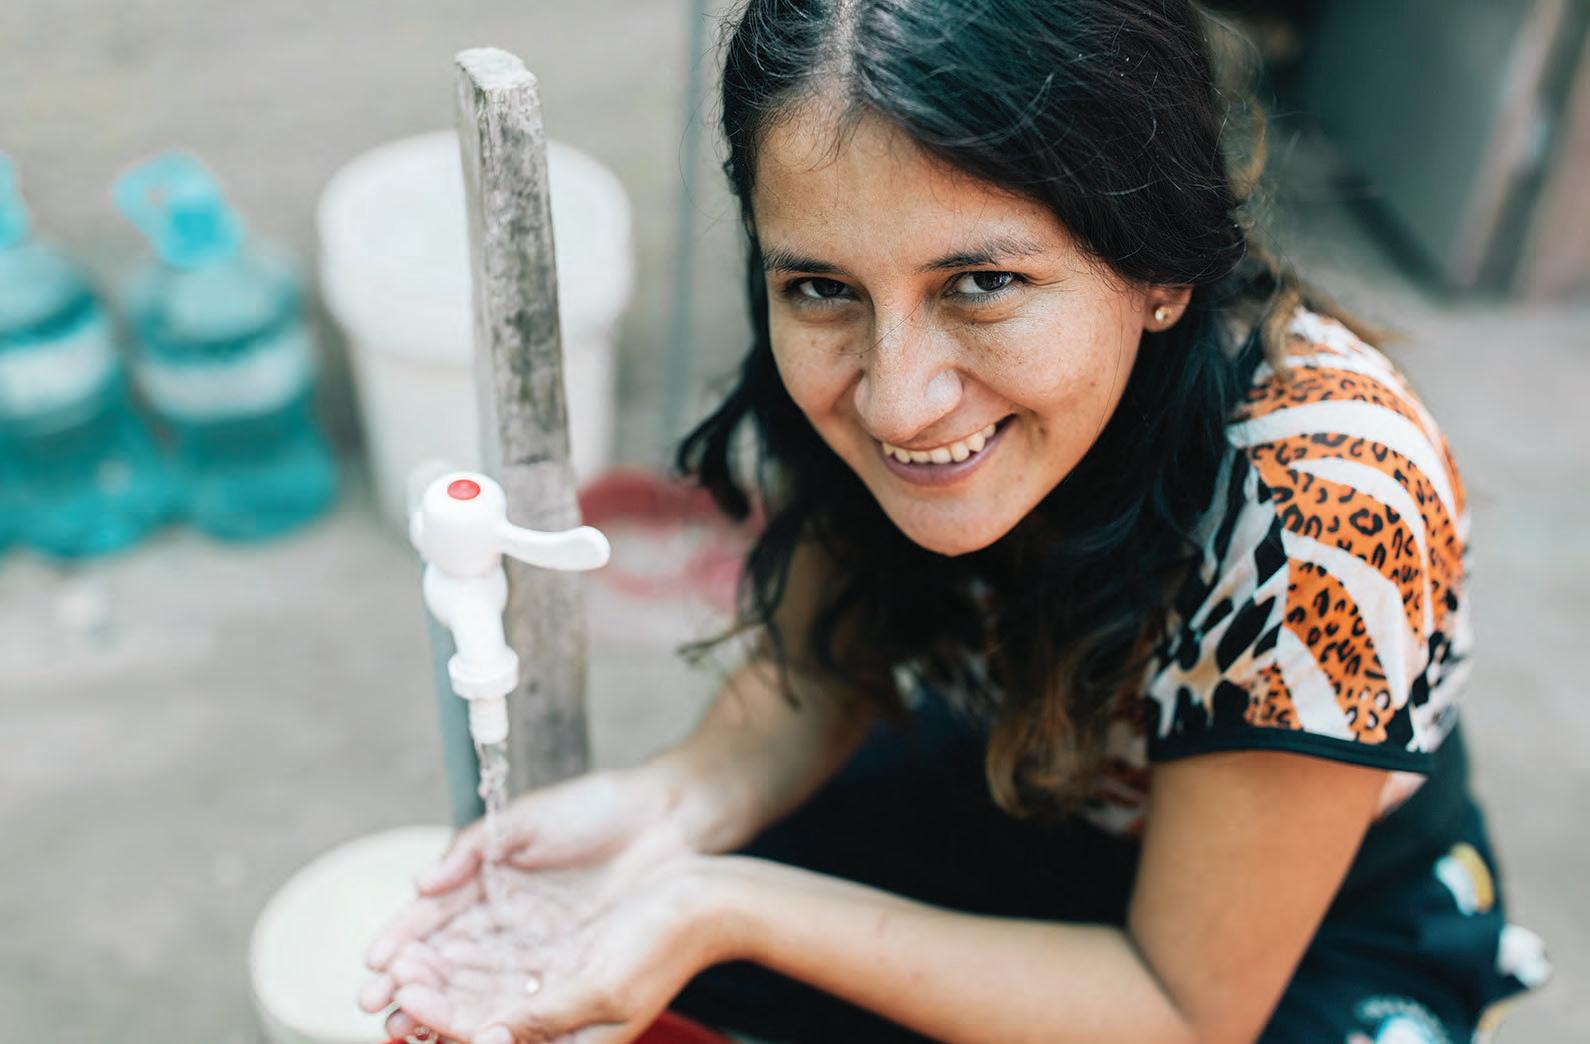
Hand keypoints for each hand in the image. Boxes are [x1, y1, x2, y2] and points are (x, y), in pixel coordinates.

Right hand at [361, 766, 700, 1038]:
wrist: (666, 821)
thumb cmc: (595, 809)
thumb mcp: (528, 819)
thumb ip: (473, 848)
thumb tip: (419, 883)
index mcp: (485, 880)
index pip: (430, 918)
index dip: (399, 941)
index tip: (372, 966)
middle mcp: (502, 919)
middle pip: (444, 960)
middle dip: (408, 987)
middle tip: (377, 1013)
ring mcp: (533, 945)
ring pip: (475, 984)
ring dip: (440, 1009)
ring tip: (406, 1031)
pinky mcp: (566, 965)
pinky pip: (521, 995)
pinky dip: (491, 1014)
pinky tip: (468, 1031)